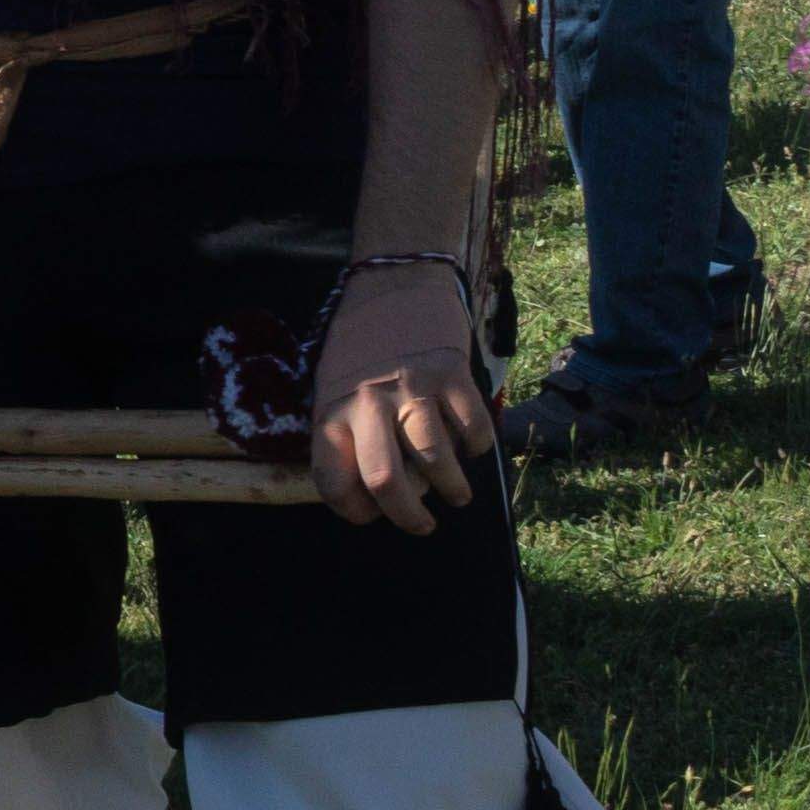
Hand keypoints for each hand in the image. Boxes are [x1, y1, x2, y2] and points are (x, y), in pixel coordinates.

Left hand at [303, 259, 491, 532]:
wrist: (396, 283)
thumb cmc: (360, 346)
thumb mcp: (332, 387)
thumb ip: (345, 434)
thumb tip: (371, 494)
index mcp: (331, 409)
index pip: (334, 481)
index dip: (353, 510)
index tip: (370, 514)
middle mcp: (368, 402)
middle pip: (388, 483)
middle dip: (409, 519)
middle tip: (422, 526)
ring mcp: (413, 388)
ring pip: (436, 463)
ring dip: (452, 491)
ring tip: (457, 496)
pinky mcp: (453, 375)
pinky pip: (474, 431)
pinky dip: (478, 449)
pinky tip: (471, 448)